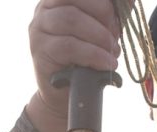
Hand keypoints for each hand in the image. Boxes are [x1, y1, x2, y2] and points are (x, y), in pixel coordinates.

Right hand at [27, 0, 121, 131]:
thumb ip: (110, 16)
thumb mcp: (99, 35)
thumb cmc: (84, 63)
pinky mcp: (40, 50)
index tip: (118, 20)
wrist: (66, 97)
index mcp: (59, 0)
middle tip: (116, 38)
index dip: (103, 3)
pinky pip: (69, 46)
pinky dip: (93, 54)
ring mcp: (39, 28)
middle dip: (103, 16)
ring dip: (99, 36)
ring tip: (113, 53)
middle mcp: (44, 9)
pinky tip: (107, 64)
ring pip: (71, 19)